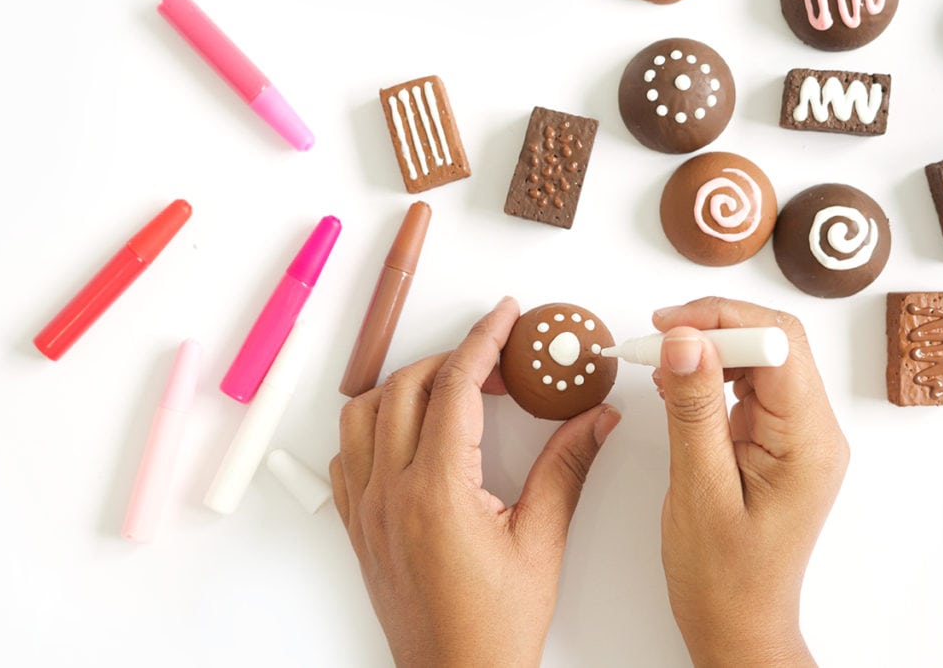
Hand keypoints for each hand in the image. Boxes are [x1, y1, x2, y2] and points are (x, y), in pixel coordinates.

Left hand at [329, 297, 620, 666]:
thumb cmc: (495, 626)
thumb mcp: (542, 542)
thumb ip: (567, 468)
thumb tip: (594, 418)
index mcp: (438, 491)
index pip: (455, 387)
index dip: (483, 339)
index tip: (504, 315)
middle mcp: (392, 492)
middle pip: (407, 387)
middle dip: (452, 358)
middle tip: (496, 363)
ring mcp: (368, 508)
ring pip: (363, 414)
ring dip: (405, 387)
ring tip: (449, 390)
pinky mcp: (359, 526)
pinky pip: (347, 455)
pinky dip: (373, 428)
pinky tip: (408, 436)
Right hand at [652, 297, 848, 666]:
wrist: (736, 622)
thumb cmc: (722, 575)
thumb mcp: (699, 488)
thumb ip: (693, 409)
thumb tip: (684, 339)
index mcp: (808, 443)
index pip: (779, 346)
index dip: (723, 322)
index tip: (668, 327)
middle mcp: (813, 432)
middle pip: (775, 342)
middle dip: (714, 327)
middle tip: (657, 336)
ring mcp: (796, 435)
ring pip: (760, 357)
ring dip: (709, 347)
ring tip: (659, 359)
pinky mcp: (775, 440)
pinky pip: (748, 385)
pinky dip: (710, 373)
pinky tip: (676, 383)